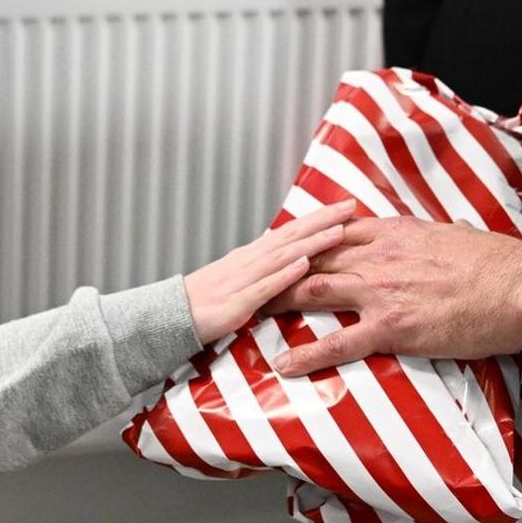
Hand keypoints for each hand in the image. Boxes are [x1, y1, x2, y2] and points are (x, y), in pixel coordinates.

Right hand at [185, 200, 357, 342]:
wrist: (170, 316)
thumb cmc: (205, 301)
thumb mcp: (239, 280)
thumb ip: (265, 271)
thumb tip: (292, 262)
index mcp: (252, 256)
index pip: (291, 231)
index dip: (318, 218)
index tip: (343, 208)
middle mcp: (249, 261)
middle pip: (292, 235)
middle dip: (322, 220)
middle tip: (351, 206)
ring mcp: (242, 280)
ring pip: (283, 256)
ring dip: (311, 243)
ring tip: (337, 232)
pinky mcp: (236, 304)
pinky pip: (264, 287)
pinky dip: (284, 274)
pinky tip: (303, 265)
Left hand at [264, 216, 521, 374]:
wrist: (518, 287)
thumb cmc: (496, 262)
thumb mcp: (458, 235)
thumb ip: (436, 236)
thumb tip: (445, 234)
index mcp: (393, 232)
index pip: (334, 233)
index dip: (304, 242)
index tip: (283, 249)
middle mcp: (378, 256)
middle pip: (312, 259)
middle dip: (278, 270)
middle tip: (252, 281)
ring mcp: (380, 291)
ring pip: (312, 291)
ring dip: (277, 302)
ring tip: (250, 314)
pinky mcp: (390, 327)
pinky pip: (337, 342)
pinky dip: (305, 355)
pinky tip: (283, 365)